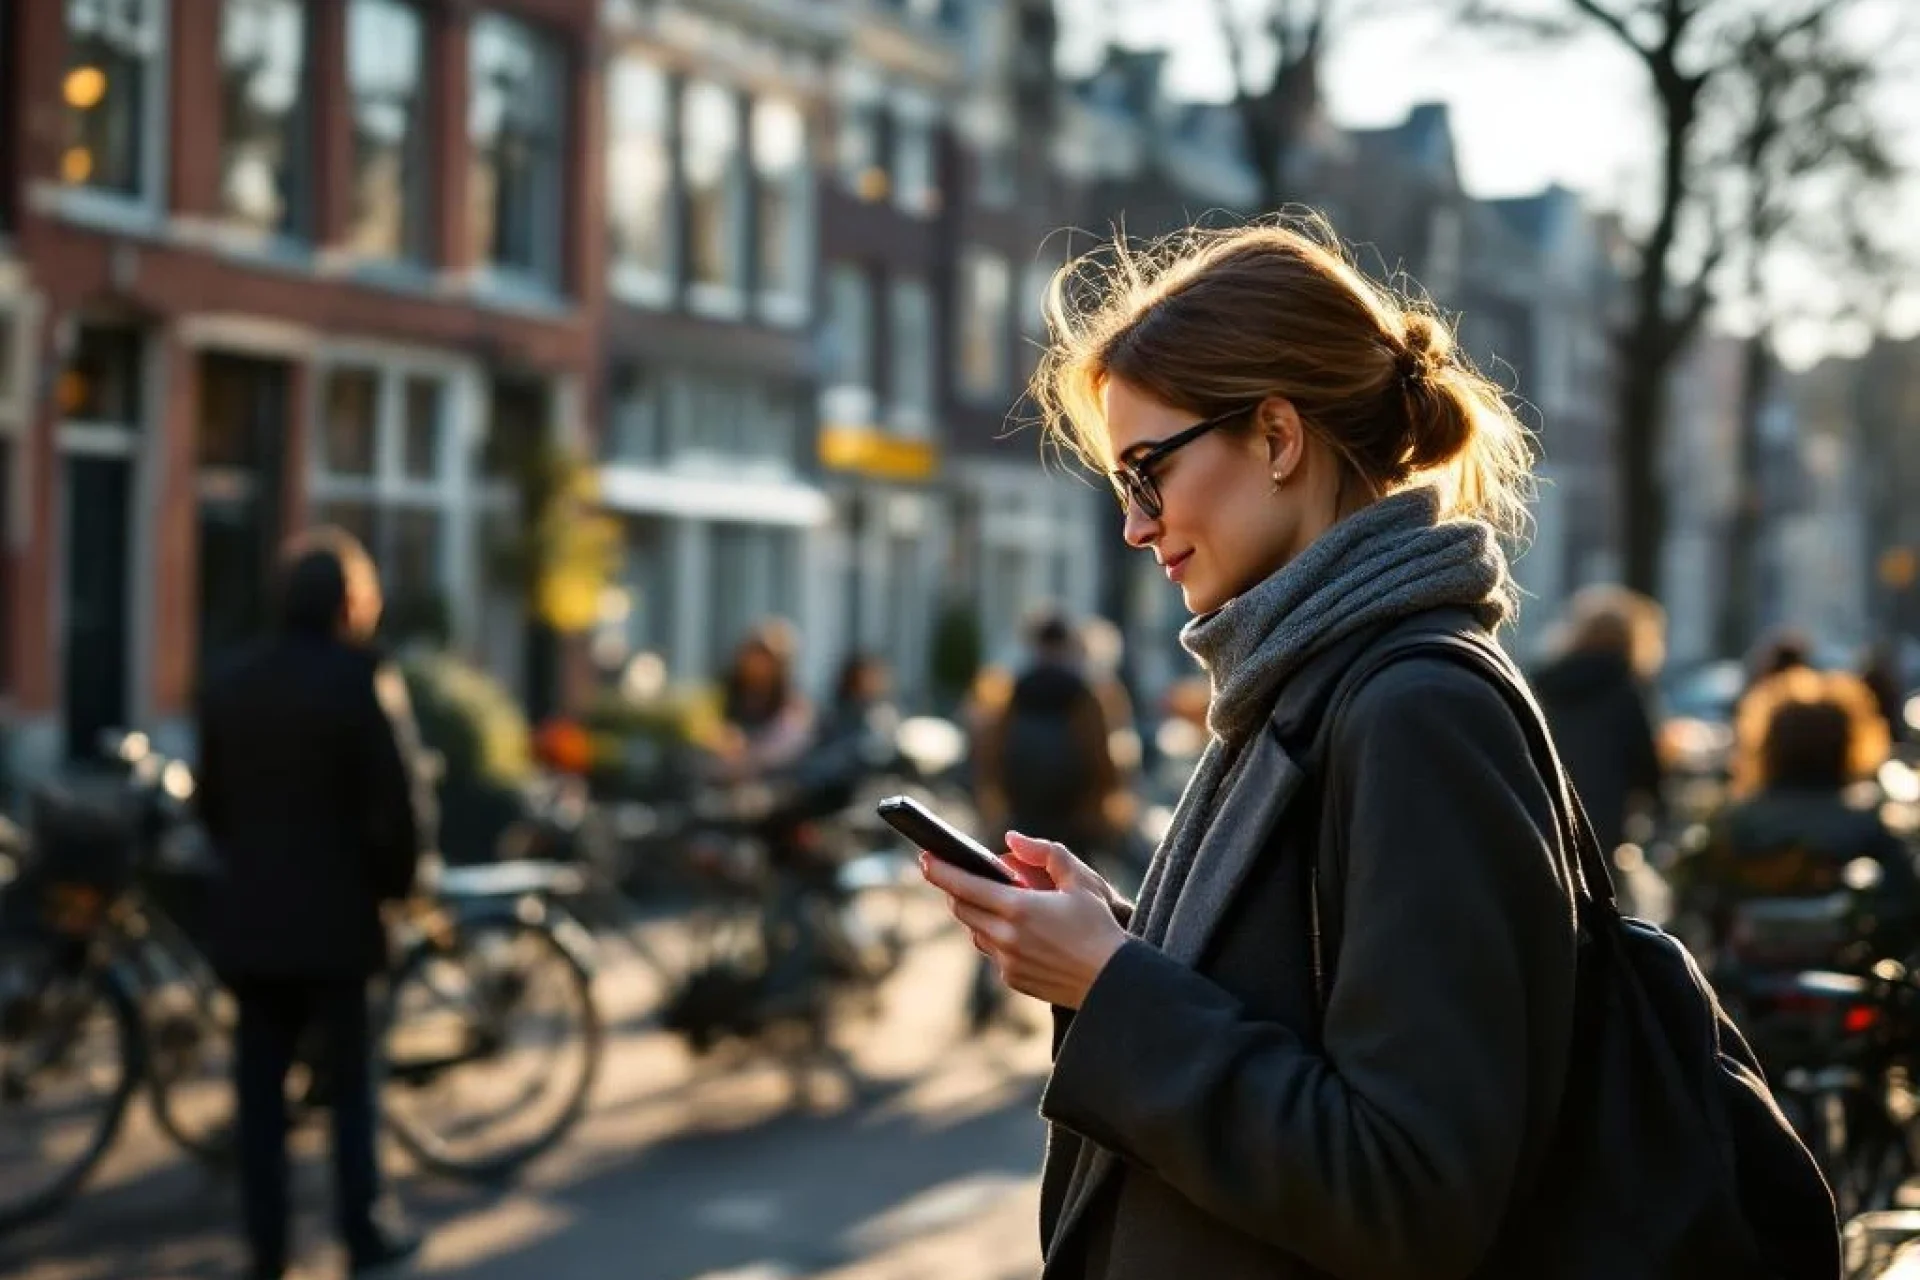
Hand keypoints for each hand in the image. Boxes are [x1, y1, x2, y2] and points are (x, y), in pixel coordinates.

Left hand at [919, 833, 1129, 1009]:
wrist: (1113, 981)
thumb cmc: (1100, 927)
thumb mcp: (1080, 880)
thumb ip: (1045, 852)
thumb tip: (1012, 840)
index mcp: (1018, 908)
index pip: (964, 885)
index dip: (940, 870)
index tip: (925, 858)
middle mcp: (1006, 936)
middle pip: (962, 909)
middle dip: (955, 890)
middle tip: (954, 874)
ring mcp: (1007, 961)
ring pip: (975, 931)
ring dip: (975, 913)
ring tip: (988, 899)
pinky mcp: (1013, 979)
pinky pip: (992, 952)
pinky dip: (994, 936)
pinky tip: (1013, 928)